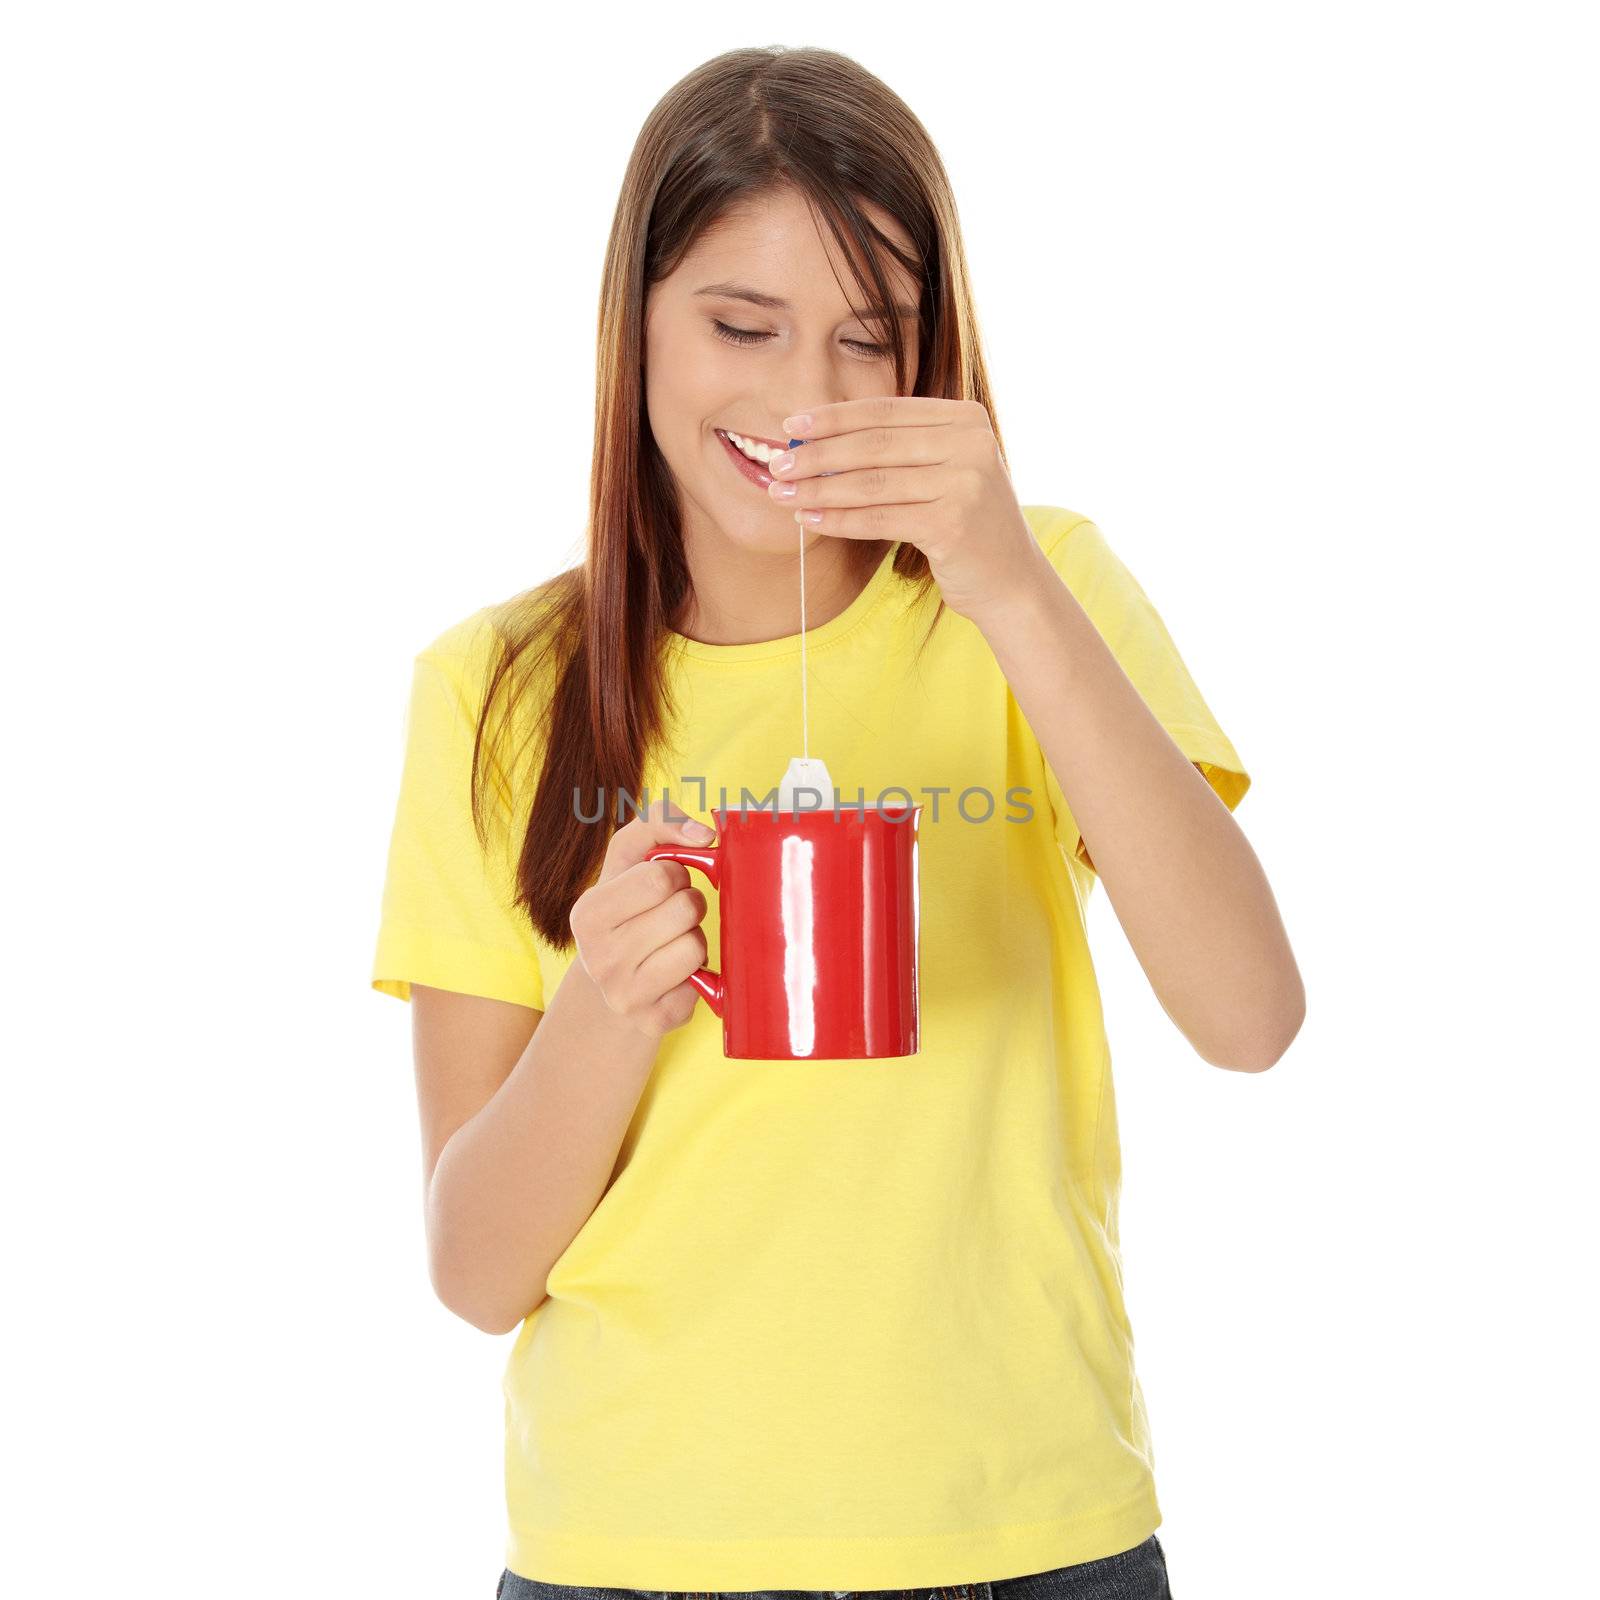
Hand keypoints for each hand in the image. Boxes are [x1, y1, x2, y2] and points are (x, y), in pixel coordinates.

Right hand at [568, 799, 713, 1037]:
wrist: (615, 984)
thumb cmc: (630, 909)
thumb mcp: (629, 859)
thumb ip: (659, 822)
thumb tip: (704, 833)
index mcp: (587, 913)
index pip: (661, 876)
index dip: (676, 874)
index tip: (665, 885)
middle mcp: (598, 957)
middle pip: (685, 909)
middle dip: (690, 905)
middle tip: (673, 916)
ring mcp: (623, 994)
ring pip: (696, 946)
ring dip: (696, 939)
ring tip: (673, 944)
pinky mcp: (654, 1021)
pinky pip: (703, 984)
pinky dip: (699, 975)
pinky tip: (675, 975)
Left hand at [768, 396, 1050, 622]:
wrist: (1011, 582)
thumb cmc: (966, 526)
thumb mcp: (944, 472)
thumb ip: (900, 449)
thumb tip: (816, 440)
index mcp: (966, 419)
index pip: (886, 412)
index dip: (834, 417)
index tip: (790, 426)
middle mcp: (970, 443)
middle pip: (874, 445)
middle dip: (818, 454)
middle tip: (776, 463)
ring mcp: (965, 483)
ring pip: (872, 483)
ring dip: (819, 488)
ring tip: (781, 493)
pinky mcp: (952, 524)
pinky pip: (879, 518)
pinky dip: (839, 518)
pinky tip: (810, 519)